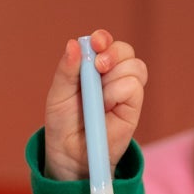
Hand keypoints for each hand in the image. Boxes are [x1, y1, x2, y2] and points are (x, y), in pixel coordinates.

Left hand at [43, 29, 147, 181]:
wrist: (71, 154)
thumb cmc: (63, 123)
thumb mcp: (58, 94)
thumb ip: (66, 70)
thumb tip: (74, 44)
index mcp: (92, 67)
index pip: (104, 43)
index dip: (103, 39)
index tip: (96, 43)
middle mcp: (111, 75)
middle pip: (125, 50)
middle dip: (113, 53)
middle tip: (99, 66)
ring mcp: (125, 90)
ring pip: (135, 66)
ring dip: (115, 77)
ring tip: (99, 98)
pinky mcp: (134, 106)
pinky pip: (135, 87)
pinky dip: (119, 92)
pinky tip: (107, 106)